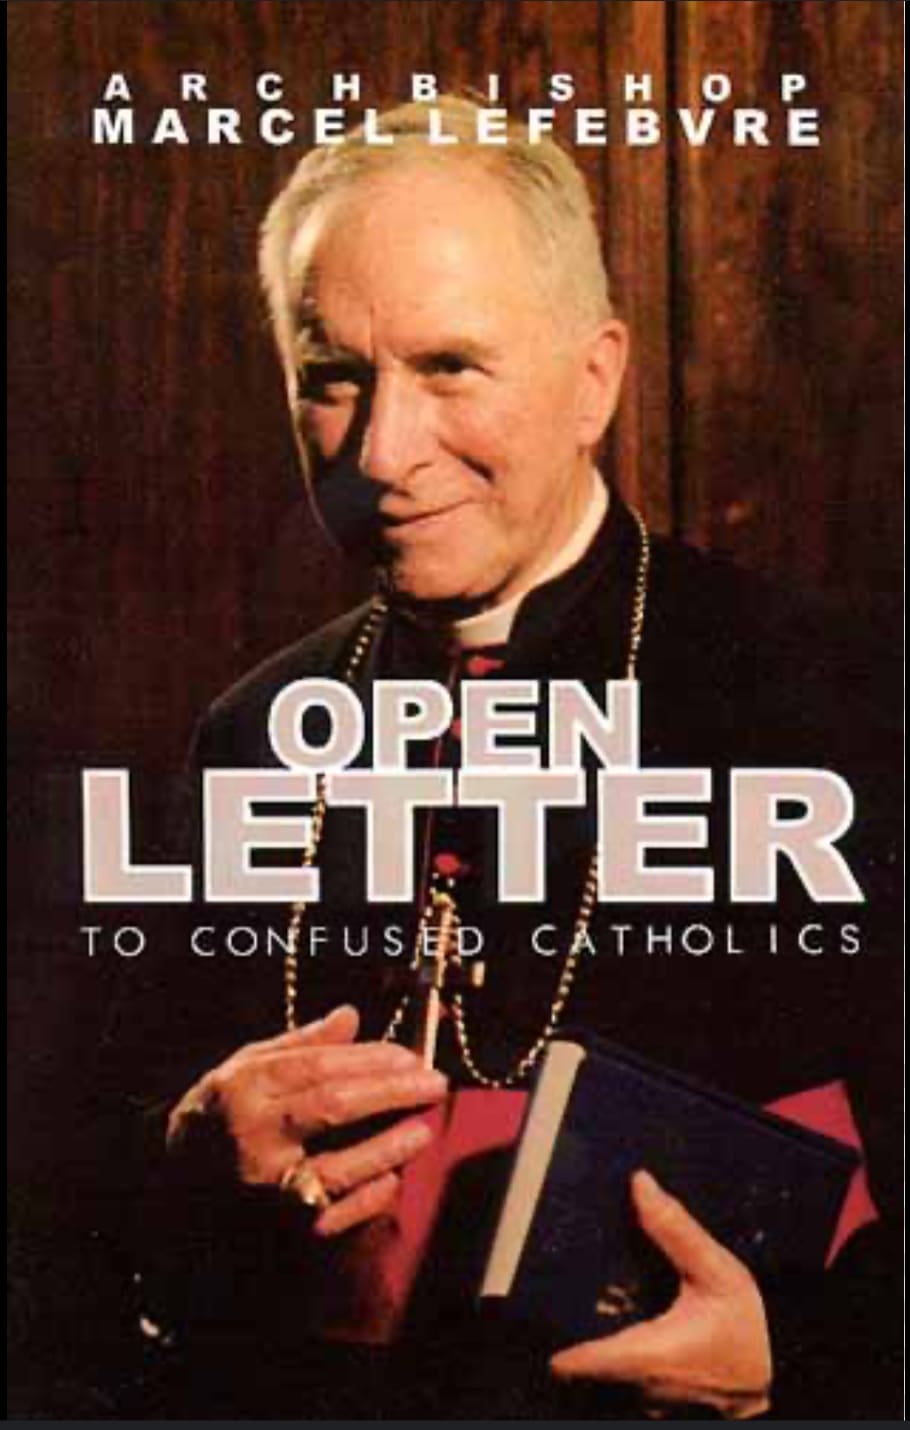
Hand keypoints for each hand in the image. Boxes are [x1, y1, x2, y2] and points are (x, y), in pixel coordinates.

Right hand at [167, 1004, 445, 1236]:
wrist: (173, 1186)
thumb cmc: (219, 1117)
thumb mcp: (245, 1068)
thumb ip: (299, 1043)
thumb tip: (350, 1016)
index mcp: (246, 1088)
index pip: (320, 1067)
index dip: (371, 1059)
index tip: (409, 1056)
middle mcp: (254, 1135)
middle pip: (334, 1106)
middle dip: (391, 1091)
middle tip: (434, 1082)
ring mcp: (266, 1185)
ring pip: (339, 1165)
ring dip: (389, 1145)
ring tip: (423, 1126)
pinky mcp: (278, 1226)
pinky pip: (335, 1213)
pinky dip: (367, 1195)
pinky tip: (393, 1176)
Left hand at [550, 1170, 771, 1419]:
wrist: (786, 1373)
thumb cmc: (750, 1328)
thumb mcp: (720, 1273)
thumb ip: (677, 1230)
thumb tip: (640, 1184)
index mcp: (647, 1356)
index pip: (578, 1362)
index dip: (552, 1339)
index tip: (531, 1305)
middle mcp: (640, 1386)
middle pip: (585, 1365)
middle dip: (573, 1326)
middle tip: (562, 1281)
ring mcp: (648, 1400)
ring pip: (604, 1374)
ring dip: (595, 1339)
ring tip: (590, 1294)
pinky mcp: (657, 1401)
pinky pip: (623, 1379)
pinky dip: (617, 1353)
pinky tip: (622, 1316)